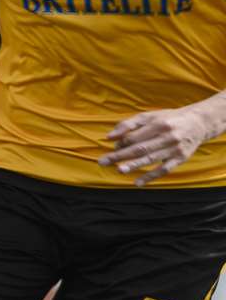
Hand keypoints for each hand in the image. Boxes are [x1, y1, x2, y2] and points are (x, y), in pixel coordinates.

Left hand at [100, 105, 220, 184]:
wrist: (197, 123)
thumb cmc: (167, 119)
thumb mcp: (149, 116)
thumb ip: (128, 124)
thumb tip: (109, 137)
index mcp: (158, 124)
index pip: (135, 136)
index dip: (121, 143)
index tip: (113, 147)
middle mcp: (167, 136)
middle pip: (140, 148)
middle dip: (120, 156)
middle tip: (102, 162)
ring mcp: (174, 148)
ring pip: (151, 159)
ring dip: (134, 166)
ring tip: (119, 170)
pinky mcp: (181, 158)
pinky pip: (164, 170)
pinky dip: (151, 177)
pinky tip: (137, 183)